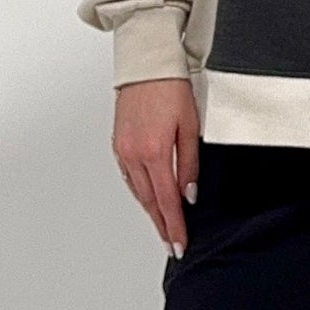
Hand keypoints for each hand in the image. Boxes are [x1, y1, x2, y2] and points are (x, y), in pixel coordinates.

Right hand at [112, 77, 199, 254]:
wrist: (147, 65)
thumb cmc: (171, 88)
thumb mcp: (191, 126)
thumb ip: (189, 164)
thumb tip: (188, 193)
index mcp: (155, 151)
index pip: (167, 200)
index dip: (174, 225)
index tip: (179, 243)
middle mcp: (134, 154)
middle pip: (150, 201)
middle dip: (162, 225)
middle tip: (172, 244)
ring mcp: (122, 150)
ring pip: (138, 191)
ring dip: (151, 211)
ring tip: (163, 227)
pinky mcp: (117, 144)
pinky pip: (130, 177)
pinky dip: (141, 192)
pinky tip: (149, 199)